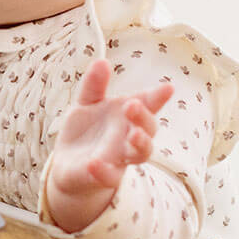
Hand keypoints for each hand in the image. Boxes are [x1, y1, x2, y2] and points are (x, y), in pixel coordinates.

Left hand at [45, 58, 174, 233]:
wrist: (70, 165)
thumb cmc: (87, 131)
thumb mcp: (86, 103)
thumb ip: (94, 85)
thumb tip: (102, 61)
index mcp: (126, 118)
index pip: (146, 106)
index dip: (157, 97)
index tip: (168, 87)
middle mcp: (128, 138)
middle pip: (147, 130)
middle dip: (143, 117)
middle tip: (132, 105)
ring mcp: (118, 159)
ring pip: (139, 155)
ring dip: (139, 144)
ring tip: (132, 134)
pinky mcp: (102, 176)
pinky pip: (108, 176)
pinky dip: (102, 170)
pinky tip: (93, 163)